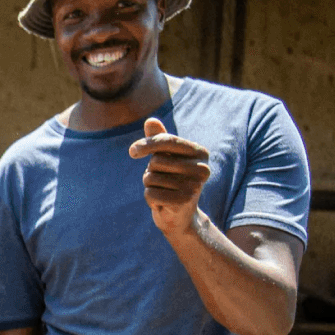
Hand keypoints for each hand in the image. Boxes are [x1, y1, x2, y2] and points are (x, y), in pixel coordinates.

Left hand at [129, 118, 210, 237]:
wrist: (180, 214)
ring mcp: (194, 186)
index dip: (147, 144)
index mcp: (201, 152)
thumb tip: (150, 120)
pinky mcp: (183, 202)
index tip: (132, 151)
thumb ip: (159, 138)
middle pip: (156, 161)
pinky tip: (162, 202)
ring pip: (151, 178)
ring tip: (163, 190)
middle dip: (150, 171)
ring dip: (150, 185)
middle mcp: (202, 168)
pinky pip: (151, 194)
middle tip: (162, 180)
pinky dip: (150, 198)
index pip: (168, 141)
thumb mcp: (166, 157)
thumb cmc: (172, 179)